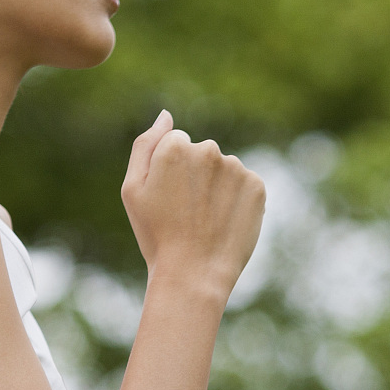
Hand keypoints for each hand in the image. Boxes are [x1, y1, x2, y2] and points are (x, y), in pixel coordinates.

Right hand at [120, 109, 265, 298]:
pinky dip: (237, 201)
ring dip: (217, 188)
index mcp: (175, 146)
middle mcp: (208, 150)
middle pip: (201, 154)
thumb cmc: (156, 235)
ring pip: (224, 170)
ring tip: (206, 221)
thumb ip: (146, 144)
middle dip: (195, 176)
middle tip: (187, 213)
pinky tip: (225, 222)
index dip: (170, 172)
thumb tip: (165, 115)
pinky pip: (245, 185)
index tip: (169, 199)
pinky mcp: (257, 187)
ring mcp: (236, 168)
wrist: (193, 275)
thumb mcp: (133, 189)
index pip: (176, 143)